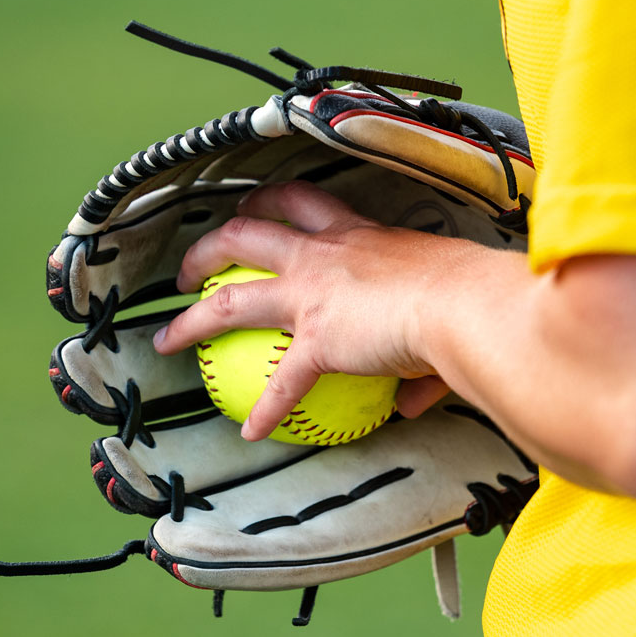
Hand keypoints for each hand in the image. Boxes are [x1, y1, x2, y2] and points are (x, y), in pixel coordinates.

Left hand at [151, 181, 481, 439]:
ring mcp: (313, 293)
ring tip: (168, 339)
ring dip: (193, 318)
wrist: (465, 304)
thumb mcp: (440, 308)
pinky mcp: (317, 338)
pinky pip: (282, 383)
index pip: (303, 203)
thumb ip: (420, 359)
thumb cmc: (467, 295)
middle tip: (190, 270)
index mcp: (357, 234)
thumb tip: (415, 397)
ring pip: (231, 297)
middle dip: (209, 246)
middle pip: (246, 233)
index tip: (252, 210)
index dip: (269, 203)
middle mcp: (325, 254)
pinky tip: (252, 433)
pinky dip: (265, 411)